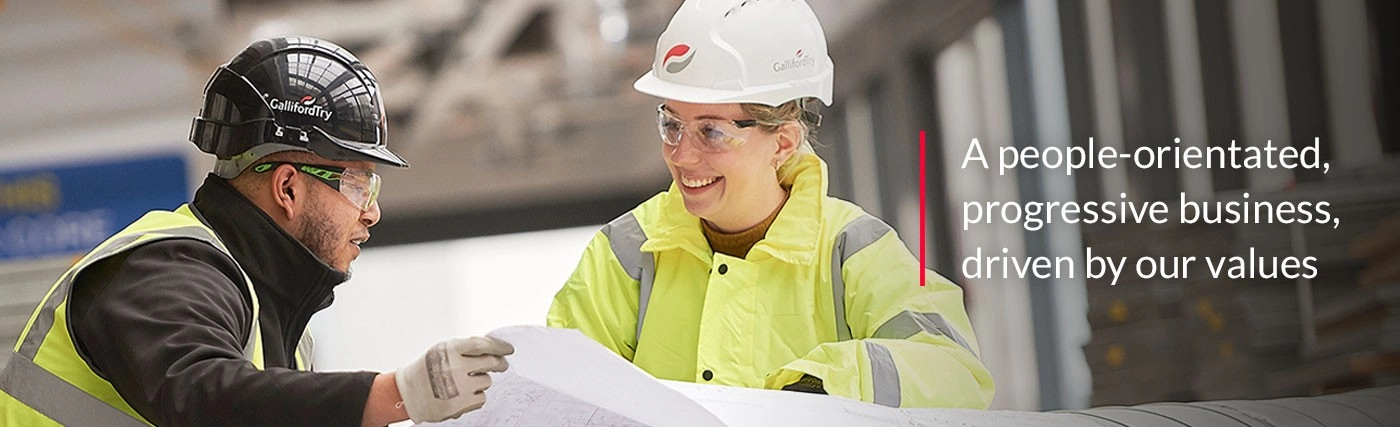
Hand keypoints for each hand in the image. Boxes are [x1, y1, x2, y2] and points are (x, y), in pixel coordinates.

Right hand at [394, 336, 513, 422]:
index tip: (508, 349)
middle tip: (502, 365)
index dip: (499, 346)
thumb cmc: (427, 369)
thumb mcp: (442, 350)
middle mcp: (455, 367)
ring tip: (464, 382)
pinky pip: (481, 398)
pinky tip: (462, 394)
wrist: (408, 393)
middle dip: (500, 363)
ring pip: (487, 381)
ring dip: (481, 381)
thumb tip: (493, 346)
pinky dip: (476, 396)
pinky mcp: (460, 404)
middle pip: (491, 362)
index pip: (483, 345)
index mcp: (449, 350)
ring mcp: (458, 387)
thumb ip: (465, 347)